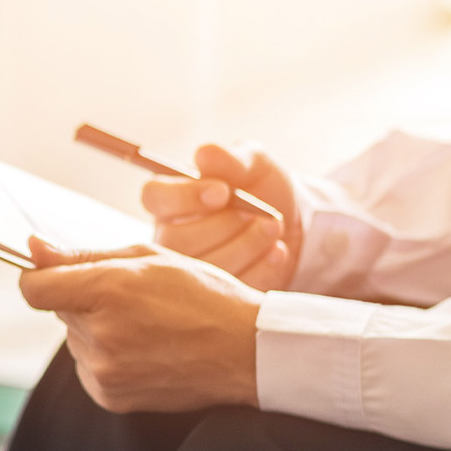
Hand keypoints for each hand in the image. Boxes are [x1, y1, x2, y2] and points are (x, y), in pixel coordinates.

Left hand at [19, 238, 264, 412]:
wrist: (247, 352)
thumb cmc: (204, 296)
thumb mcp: (149, 258)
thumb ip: (83, 255)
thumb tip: (33, 248)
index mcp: (108, 291)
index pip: (33, 288)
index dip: (41, 277)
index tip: (56, 274)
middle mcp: (101, 335)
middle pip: (59, 311)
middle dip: (83, 300)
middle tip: (132, 300)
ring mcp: (104, 371)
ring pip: (75, 339)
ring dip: (97, 330)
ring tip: (146, 327)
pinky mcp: (109, 396)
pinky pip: (88, 367)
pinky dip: (106, 357)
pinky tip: (145, 351)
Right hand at [143, 143, 302, 290]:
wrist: (295, 223)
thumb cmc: (262, 188)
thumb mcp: (254, 164)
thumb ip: (231, 157)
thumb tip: (204, 154)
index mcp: (171, 201)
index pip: (154, 197)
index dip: (184, 197)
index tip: (222, 192)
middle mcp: (171, 237)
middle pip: (178, 240)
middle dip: (226, 225)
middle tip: (260, 213)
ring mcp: (190, 271)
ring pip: (205, 268)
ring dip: (247, 245)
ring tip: (273, 228)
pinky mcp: (216, 296)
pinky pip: (232, 287)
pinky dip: (262, 268)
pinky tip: (276, 252)